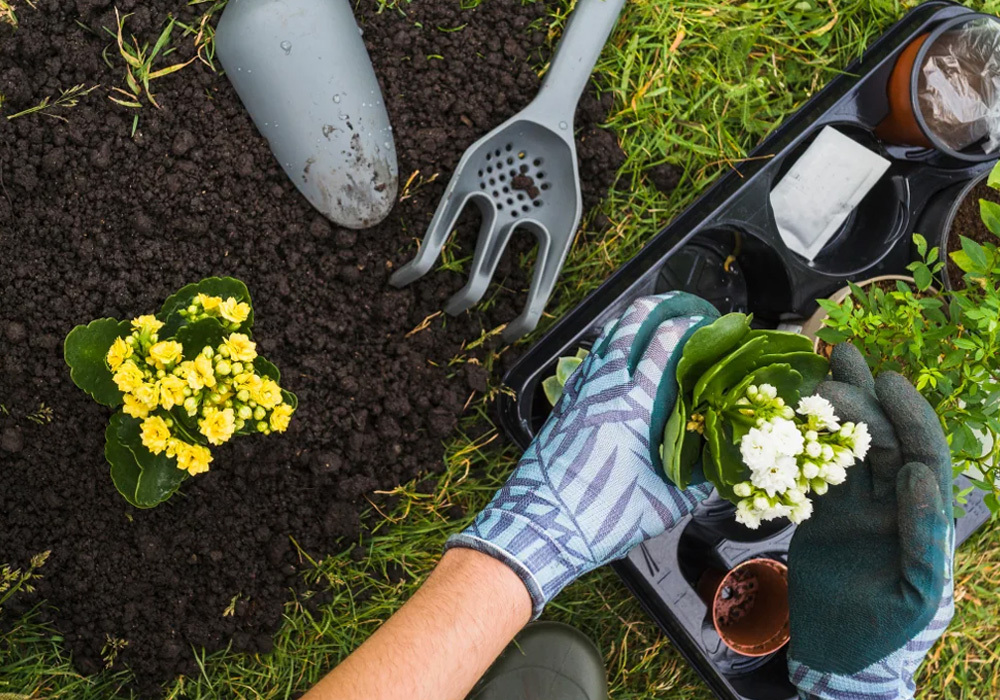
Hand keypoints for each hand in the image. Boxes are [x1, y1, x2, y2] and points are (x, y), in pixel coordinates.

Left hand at [447, 292, 719, 615]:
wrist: (539, 526)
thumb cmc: (601, 517)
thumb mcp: (665, 505)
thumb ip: (697, 482)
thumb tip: (720, 468)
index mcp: (634, 404)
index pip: (666, 342)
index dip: (691, 325)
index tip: (712, 324)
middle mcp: (604, 387)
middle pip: (631, 322)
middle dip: (660, 306)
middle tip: (683, 307)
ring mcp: (579, 392)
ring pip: (606, 338)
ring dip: (631, 324)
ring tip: (654, 323)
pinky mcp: (563, 404)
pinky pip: (589, 362)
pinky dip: (608, 349)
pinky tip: (618, 361)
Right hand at [787, 344, 953, 699]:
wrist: (838, 653)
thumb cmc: (885, 632)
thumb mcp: (916, 593)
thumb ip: (923, 536)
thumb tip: (917, 476)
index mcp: (922, 519)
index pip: (922, 456)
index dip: (909, 417)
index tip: (887, 382)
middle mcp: (893, 504)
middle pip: (883, 440)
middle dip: (866, 400)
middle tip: (840, 363)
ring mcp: (858, 506)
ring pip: (850, 447)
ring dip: (839, 409)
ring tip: (823, 368)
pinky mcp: (825, 513)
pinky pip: (817, 470)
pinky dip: (807, 442)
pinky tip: (795, 414)